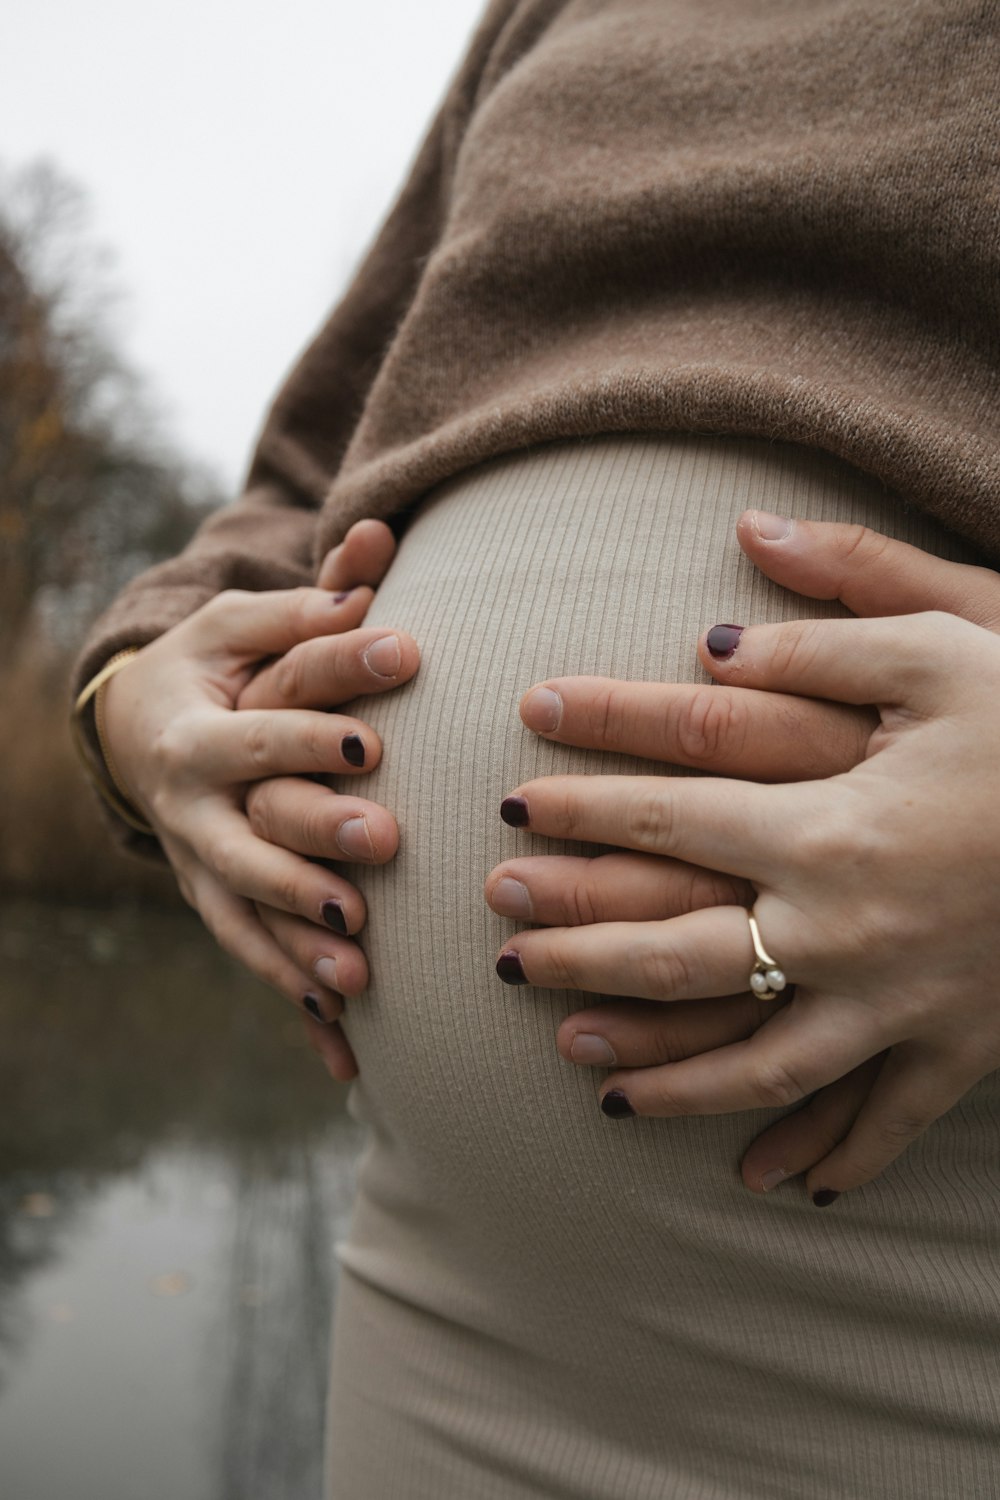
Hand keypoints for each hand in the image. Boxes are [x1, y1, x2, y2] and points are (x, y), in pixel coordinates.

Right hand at [101, 519, 415, 1080]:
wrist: (135, 733)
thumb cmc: (207, 668)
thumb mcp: (240, 625)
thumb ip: (313, 599)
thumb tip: (381, 541)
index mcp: (199, 733)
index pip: (262, 732)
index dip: (314, 732)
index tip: (376, 738)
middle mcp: (192, 810)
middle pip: (249, 834)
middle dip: (311, 845)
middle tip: (382, 846)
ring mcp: (200, 867)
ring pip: (246, 916)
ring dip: (299, 947)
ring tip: (361, 977)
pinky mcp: (216, 905)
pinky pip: (253, 958)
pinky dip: (295, 999)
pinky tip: (348, 1048)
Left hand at [487, 514, 999, 1199]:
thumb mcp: (955, 642)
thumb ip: (836, 613)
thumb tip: (734, 575)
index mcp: (830, 821)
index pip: (667, 811)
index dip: (581, 799)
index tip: (509, 794)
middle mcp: (845, 927)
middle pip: (675, 949)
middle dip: (578, 945)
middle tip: (501, 945)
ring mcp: (901, 1002)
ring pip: (753, 1060)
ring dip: (663, 1070)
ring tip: (584, 1075)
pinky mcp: (963, 1049)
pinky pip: (882, 1120)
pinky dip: (827, 1155)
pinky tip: (771, 1180)